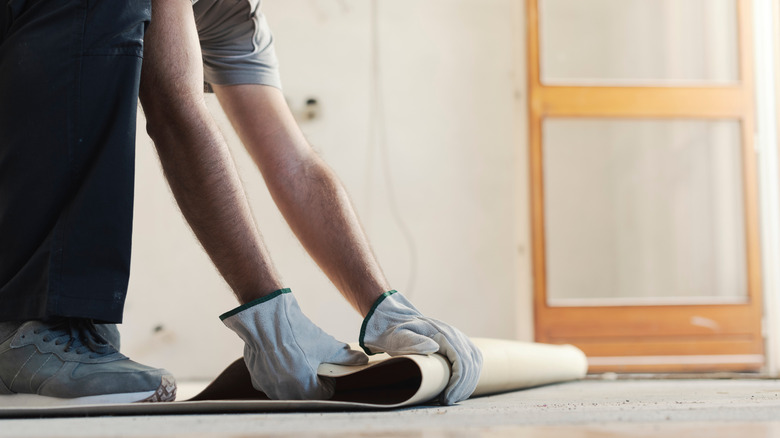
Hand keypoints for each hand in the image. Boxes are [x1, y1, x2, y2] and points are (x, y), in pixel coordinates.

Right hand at [221, 288, 367, 399]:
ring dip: (294, 379)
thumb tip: (362, 359)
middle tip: (312, 362)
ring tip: (296, 358)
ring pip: (288, 389)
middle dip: (311, 380)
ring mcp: (270, 388)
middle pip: (305, 393)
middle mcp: (286, 393)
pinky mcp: (257, 380)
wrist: (267, 321)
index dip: (328, 379)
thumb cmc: (298, 334)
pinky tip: (279, 358)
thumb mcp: (327, 345)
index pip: (324, 393)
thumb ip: (346, 356)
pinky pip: (272, 382)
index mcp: (306, 389)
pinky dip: (277, 374)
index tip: (325, 367)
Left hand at [359, 290, 482, 404]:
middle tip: (447, 401)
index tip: (446, 397)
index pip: (461, 360)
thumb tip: (433, 347)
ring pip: (474, 364)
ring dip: (466, 384)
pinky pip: (472, 362)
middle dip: (462, 387)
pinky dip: (467, 378)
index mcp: (444, 334)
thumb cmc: (397, 333)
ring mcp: (459, 339)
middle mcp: (455, 336)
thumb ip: (414, 341)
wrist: (398, 322)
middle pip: (471, 364)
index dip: (457, 382)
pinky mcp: (459, 345)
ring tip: (452, 398)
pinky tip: (457, 390)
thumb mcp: (400, 336)